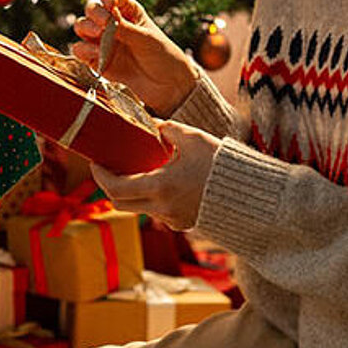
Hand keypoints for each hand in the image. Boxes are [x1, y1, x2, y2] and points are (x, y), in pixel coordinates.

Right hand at [71, 0, 198, 116]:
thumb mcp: (146, 38)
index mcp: (128, 12)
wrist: (167, 85)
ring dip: (86, 28)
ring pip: (82, 26)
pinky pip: (80, 50)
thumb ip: (124, 28)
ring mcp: (103, 41)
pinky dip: (85, 50)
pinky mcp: (97, 60)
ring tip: (99, 35)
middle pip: (92, 9)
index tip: (110, 2)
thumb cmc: (163, 56)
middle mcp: (112, 24)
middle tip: (105, 24)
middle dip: (96, 13)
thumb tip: (105, 20)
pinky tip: (98, 54)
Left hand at [88, 121, 219, 229]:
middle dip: (110, 187)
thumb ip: (166, 128)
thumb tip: (152, 124)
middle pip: (120, 205)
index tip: (96, 163)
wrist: (251, 193)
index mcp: (161, 186)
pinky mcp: (183, 224)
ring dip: (133, 192)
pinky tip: (159, 181)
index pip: (115, 189)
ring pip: (139, 209)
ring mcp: (173, 220)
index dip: (100, 177)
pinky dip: (151, 199)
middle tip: (109, 168)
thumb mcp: (192, 137)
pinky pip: (157, 213)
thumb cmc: (222, 162)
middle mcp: (163, 208)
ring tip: (136, 170)